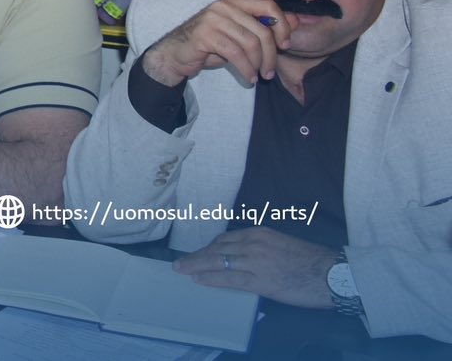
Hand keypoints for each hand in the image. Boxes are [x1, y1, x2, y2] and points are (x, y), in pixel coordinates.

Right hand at [141, 0, 293, 88]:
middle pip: (262, 30)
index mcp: (234, 2)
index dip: (282, 26)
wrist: (176, 54)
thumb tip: (294, 21)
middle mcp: (223, 6)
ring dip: (258, 65)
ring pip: (250, 44)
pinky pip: (235, 53)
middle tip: (270, 72)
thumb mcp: (239, 35)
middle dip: (271, 55)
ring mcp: (213, 18)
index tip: (284, 45)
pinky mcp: (205, 34)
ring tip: (258, 76)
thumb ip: (263, 27)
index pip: (268, 6)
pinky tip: (247, 77)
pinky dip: (246, 69)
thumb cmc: (209, 45)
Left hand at [175, 228, 340, 308]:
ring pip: (218, 262)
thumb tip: (245, 257)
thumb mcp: (282, 245)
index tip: (200, 254)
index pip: (226, 240)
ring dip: (196, 266)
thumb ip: (262, 248)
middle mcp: (254, 244)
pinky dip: (211, 278)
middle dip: (197, 256)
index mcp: (260, 234)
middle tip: (181, 262)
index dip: (209, 248)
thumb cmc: (312, 262)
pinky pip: (229, 278)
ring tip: (182, 270)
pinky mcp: (261, 281)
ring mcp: (256, 262)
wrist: (333, 274)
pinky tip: (198, 279)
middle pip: (217, 249)